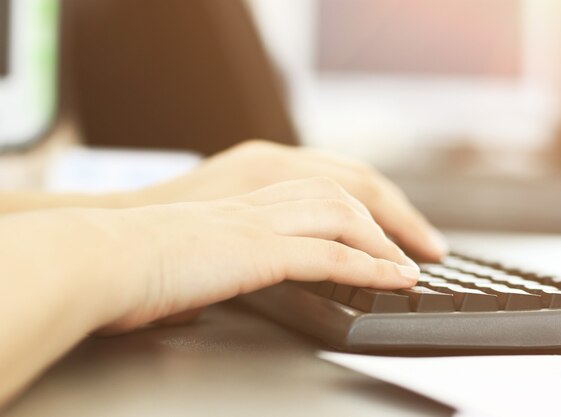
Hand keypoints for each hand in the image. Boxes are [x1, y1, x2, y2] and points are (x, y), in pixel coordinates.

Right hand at [139, 140, 446, 260]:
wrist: (101, 255)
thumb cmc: (135, 258)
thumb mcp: (192, 247)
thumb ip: (218, 253)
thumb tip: (220, 276)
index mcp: (246, 192)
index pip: (323, 183)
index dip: (365, 202)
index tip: (389, 225)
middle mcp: (260, 195)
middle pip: (346, 189)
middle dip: (392, 214)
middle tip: (424, 241)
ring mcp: (261, 220)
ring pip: (345, 215)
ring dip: (387, 240)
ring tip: (416, 263)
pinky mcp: (259, 250)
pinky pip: (329, 255)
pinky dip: (369, 267)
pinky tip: (395, 278)